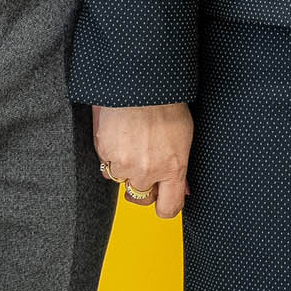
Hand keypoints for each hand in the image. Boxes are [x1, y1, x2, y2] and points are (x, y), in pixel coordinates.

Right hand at [92, 102, 192, 217]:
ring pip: (121, 179)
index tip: (164, 199)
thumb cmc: (167, 102)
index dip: (165, 206)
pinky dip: (112, 154)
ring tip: (134, 141)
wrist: (141, 81)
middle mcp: (147, 171)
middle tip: (147, 161)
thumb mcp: (185, 134)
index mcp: (172, 168)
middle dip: (144, 185)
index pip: (168, 209)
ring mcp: (123, 163)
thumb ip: (181, 167)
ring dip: (126, 167)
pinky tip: (121, 134)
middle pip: (141, 198)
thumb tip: (185, 189)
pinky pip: (106, 164)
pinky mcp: (104, 152)